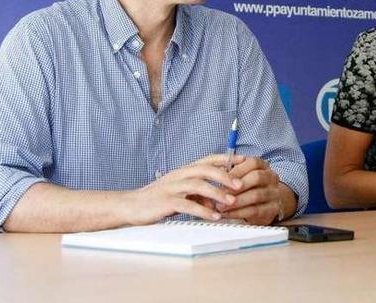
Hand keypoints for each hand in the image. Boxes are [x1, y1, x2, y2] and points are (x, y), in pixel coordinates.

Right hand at [123, 154, 244, 224]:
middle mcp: (179, 175)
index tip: (244, 160)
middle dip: (225, 176)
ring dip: (217, 193)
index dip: (226, 158)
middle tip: (241, 185)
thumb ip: (199, 195)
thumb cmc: (158, 199)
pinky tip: (214, 216)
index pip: (208, 159)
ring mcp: (172, 187)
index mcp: (184, 170)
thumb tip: (217, 202)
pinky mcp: (166, 201)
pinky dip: (202, 210)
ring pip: (198, 185)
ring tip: (231, 201)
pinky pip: (187, 204)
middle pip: (205, 169)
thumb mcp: (182, 194)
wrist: (131, 205)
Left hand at [218, 156, 283, 224]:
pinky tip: (227, 214)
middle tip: (221, 194)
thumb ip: (232, 173)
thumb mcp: (243, 177)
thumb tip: (215, 172)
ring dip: (236, 202)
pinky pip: (255, 211)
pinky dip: (238, 213)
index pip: (253, 163)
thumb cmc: (251, 187)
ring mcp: (275, 193)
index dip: (237, 170)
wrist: (270, 202)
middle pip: (257, 177)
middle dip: (236, 186)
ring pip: (256, 195)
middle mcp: (271, 177)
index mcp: (263, 166)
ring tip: (220, 206)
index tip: (222, 178)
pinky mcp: (273, 209)